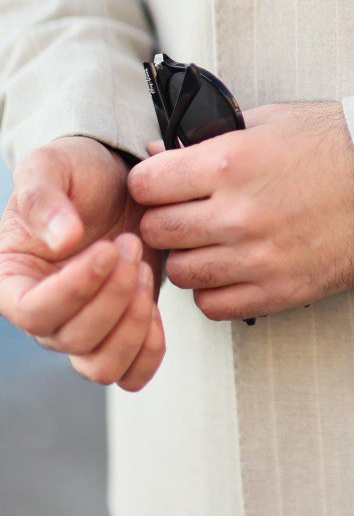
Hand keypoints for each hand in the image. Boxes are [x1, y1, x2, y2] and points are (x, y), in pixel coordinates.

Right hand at [0, 137, 164, 390]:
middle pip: (74, 340)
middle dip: (114, 294)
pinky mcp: (121, 329)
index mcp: (14, 279)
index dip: (74, 289)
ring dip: (133, 322)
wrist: (114, 176)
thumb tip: (64, 242)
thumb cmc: (74, 171)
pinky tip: (156, 302)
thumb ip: (44, 198)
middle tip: (131, 244)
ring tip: (145, 268)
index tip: (107, 248)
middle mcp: (46, 313)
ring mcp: (84, 326)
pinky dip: (150, 348)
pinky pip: (131, 372)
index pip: (34, 312)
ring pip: (103, 367)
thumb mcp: (50, 165)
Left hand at [129, 102, 353, 320]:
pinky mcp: (280, 290)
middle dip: (165, 219)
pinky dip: (215, 289)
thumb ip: (208, 138)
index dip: (150, 181)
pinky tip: (233, 266)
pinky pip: (213, 306)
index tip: (163, 182)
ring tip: (213, 239)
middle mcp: (237, 212)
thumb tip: (154, 155)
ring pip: (181, 273)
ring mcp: (258, 256)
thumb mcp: (269, 120)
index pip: (146, 184)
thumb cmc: (334, 142)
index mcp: (229, 161)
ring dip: (189, 256)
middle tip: (186, 211)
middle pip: (157, 231)